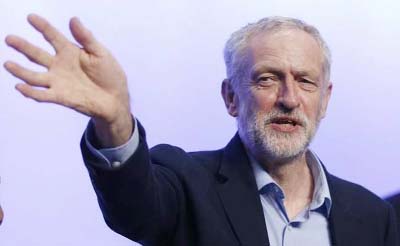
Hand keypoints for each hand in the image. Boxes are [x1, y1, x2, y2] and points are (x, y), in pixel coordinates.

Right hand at [4, 14, 132, 146]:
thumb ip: (86, 38)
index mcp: (70, 52)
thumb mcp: (100, 53)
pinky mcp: (61, 97)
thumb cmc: (110, 74)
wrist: (115, 99)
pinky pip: (42, 95)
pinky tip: (20, 87)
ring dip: (21, 71)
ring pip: (35, 76)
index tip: (31, 18)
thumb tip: (73, 19)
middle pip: (37, 54)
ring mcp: (59, 81)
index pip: (53, 36)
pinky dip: (31, 92)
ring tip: (8, 64)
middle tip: (9, 39)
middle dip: (23, 46)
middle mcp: (60, 65)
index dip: (42, 27)